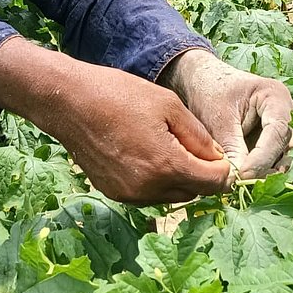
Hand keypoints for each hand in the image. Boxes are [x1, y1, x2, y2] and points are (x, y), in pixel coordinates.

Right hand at [0, 37, 230, 203]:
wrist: (70, 103)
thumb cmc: (119, 95)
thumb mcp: (168, 105)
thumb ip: (197, 136)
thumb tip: (216, 158)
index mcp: (167, 166)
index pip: (214, 183)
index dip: (223, 169)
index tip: (219, 155)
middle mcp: (148, 189)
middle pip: (194, 192)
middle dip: (201, 174)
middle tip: (195, 147)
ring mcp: (128, 194)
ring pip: (170, 196)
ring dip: (178, 179)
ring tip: (168, 146)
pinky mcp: (113, 193)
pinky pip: (147, 195)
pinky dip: (155, 181)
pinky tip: (145, 153)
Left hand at [159, 48, 292, 179]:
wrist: (205, 84)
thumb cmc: (211, 93)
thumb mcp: (218, 120)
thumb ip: (231, 148)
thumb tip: (236, 181)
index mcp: (276, 97)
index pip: (278, 132)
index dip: (263, 157)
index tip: (242, 175)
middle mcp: (288, 113)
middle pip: (288, 148)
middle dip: (268, 168)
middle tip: (242, 183)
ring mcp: (285, 128)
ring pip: (285, 158)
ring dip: (266, 174)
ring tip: (241, 183)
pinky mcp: (276, 142)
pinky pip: (277, 162)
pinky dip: (263, 173)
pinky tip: (245, 181)